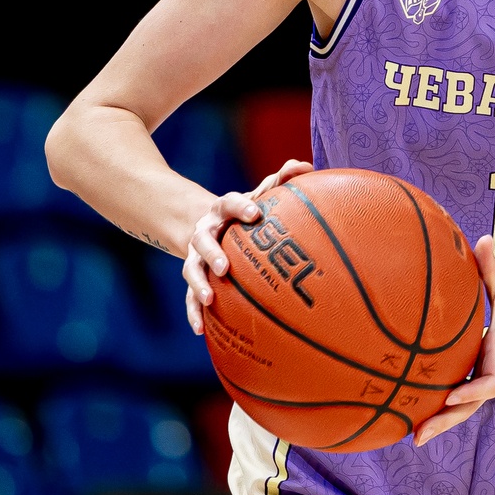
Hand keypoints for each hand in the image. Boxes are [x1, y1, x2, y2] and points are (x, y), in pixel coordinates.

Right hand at [184, 159, 312, 333]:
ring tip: (209, 299)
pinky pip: (189, 297)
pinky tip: (200, 330)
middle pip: (203, 239)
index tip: (255, 212)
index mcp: (222, 210)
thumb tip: (304, 164)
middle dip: (212, 252)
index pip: (228, 203)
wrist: (206, 225)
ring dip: (198, 284)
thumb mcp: (259, 195)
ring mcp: (195, 256)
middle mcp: (205, 232)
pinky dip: (193, 312)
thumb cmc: (244, 212)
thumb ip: (280, 180)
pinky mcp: (194, 277)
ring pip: (191, 269)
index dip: (240, 207)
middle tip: (225, 266)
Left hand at [414, 234, 494, 445]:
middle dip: (446, 420)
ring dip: (442, 424)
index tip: (450, 395)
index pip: (491, 380)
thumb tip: (482, 237)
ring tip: (414, 437)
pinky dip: (444, 414)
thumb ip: (491, 267)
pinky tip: (418, 421)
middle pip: (471, 405)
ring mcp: (490, 381)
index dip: (472, 390)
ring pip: (466, 410)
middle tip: (419, 434)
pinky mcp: (484, 383)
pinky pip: (464, 403)